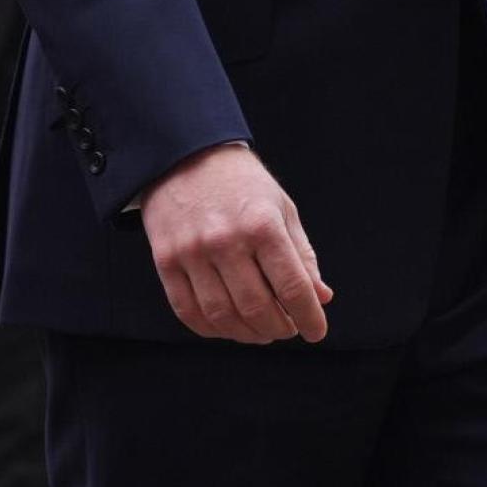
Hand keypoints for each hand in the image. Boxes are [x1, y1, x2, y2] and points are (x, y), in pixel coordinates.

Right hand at [140, 143, 332, 344]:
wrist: (184, 151)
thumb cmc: (240, 181)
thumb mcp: (280, 207)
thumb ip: (302, 255)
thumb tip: (321, 298)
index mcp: (261, 224)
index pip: (293, 288)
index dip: (310, 319)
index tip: (315, 331)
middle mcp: (225, 240)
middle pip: (258, 309)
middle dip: (280, 329)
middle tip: (286, 327)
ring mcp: (191, 251)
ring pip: (224, 316)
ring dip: (248, 334)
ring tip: (259, 329)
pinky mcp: (165, 259)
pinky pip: (188, 311)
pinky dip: (211, 329)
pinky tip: (226, 323)